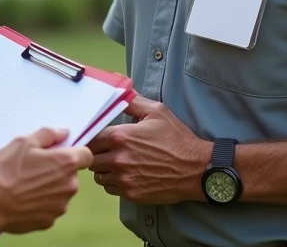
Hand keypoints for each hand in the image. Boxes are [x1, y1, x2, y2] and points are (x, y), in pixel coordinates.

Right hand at [0, 127, 93, 233]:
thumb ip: (48, 134)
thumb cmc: (7, 170)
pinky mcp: (50, 220)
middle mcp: (70, 186)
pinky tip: (23, 199)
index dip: (74, 152)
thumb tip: (63, 133)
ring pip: (60, 192)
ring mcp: (60, 205)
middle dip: (58, 171)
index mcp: (67, 163)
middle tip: (35, 168)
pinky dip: (40, 204)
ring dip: (50, 188)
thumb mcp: (24, 142)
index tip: (60, 153)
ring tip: (26, 185)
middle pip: (72, 175)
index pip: (86, 155)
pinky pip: (49, 208)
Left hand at [87, 95, 208, 204]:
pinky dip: (113, 182)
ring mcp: (124, 178)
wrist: (197, 169)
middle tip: (106, 150)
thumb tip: (119, 92)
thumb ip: (132, 101)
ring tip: (116, 162)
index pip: (90, 138)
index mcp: (121, 136)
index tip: (97, 137)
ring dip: (103, 169)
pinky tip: (125, 174)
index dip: (92, 137)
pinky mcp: (131, 193)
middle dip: (96, 153)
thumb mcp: (157, 112)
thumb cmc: (177, 139)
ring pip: (98, 175)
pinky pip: (110, 188)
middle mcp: (118, 158)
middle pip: (90, 158)